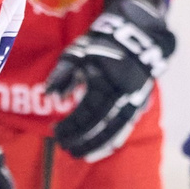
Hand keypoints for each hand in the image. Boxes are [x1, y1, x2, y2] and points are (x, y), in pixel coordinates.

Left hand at [45, 0, 174, 161]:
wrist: (136, 33)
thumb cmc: (100, 42)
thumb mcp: (77, 52)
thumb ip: (62, 74)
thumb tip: (49, 95)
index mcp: (105, 81)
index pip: (86, 111)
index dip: (71, 125)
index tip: (55, 132)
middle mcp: (122, 93)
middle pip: (101, 124)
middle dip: (83, 139)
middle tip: (66, 149)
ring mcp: (134, 99)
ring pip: (116, 129)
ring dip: (98, 144)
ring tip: (82, 155)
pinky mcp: (140, 101)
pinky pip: (127, 125)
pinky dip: (115, 138)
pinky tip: (104, 149)